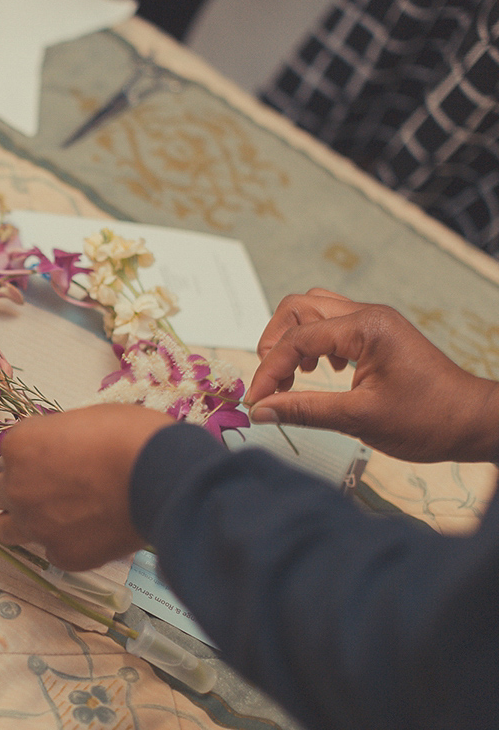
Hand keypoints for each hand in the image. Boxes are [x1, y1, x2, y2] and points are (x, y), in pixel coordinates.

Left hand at [0, 404, 174, 570]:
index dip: (29, 458)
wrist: (162, 476)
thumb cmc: (130, 435)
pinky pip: (51, 552)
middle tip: (41, 490)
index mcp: (19, 446)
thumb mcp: (83, 419)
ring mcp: (37, 525)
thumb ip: (56, 439)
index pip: (7, 456)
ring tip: (48, 519)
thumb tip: (58, 452)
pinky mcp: (63, 555)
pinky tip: (89, 533)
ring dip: (20, 523)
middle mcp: (17, 488)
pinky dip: (65, 543)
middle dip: (12, 491)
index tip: (50, 461)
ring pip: (4, 530)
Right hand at [248, 288, 498, 461]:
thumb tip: (259, 410)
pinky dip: (314, 343)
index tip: (255, 400)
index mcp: (366, 328)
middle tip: (272, 381)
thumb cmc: (427, 420)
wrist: (475, 422)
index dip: (269, 370)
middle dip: (275, 342)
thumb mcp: (359, 419)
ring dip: (293, 339)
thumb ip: (304, 410)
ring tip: (295, 376)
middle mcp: (367, 315)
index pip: (297, 338)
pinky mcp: (378, 334)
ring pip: (313, 310)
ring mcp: (374, 322)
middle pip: (298, 308)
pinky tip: (322, 372)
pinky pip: (332, 324)